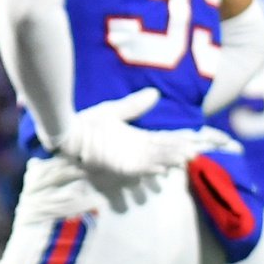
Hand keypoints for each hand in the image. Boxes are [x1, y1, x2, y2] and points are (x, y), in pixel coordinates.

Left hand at [54, 89, 210, 177]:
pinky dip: (149, 169)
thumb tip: (155, 93)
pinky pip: (136, 169)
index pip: (162, 140)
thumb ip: (134, 105)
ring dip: (167, 160)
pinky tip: (161, 167)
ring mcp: (128, 159)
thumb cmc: (88, 121)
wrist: (68, 130)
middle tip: (195, 152)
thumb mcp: (115, 111)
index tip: (193, 142)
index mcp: (137, 138)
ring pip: (153, 161)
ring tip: (183, 158)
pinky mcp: (117, 166)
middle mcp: (136, 151)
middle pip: (161, 152)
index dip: (177, 142)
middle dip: (177, 152)